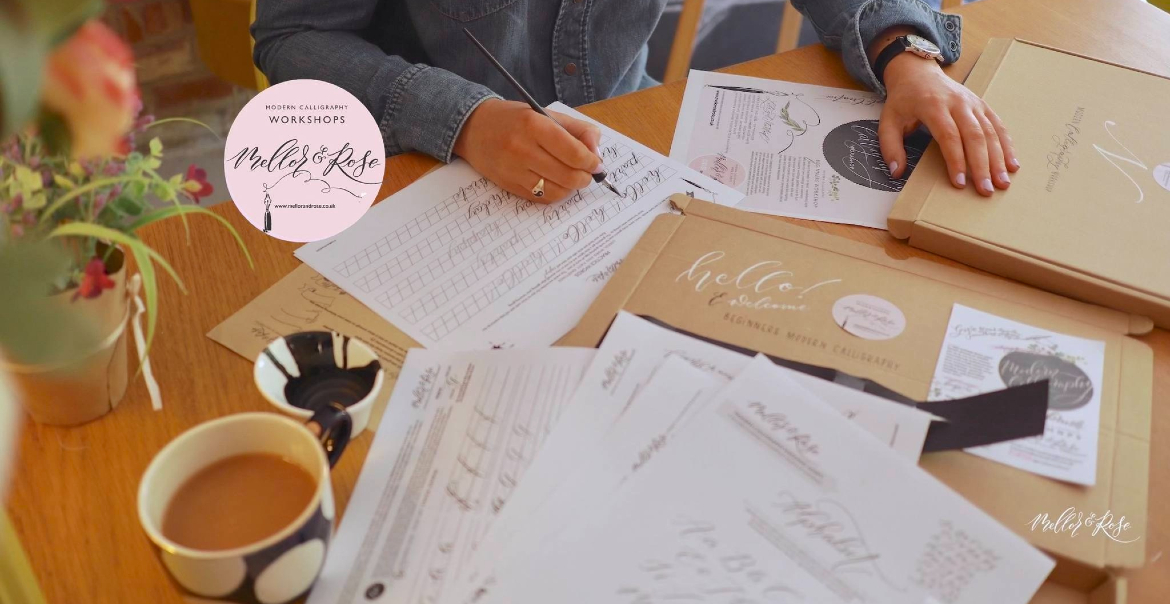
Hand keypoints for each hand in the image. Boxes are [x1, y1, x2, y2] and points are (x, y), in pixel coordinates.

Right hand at [453, 99, 602, 202]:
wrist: (473, 128)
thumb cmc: (514, 119)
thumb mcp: (546, 114)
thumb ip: (576, 129)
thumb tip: (596, 152)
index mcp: (534, 125)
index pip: (574, 152)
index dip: (591, 162)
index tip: (596, 163)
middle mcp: (522, 149)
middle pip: (568, 175)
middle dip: (585, 177)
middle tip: (588, 173)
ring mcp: (514, 170)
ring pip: (557, 191)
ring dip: (571, 188)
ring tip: (572, 178)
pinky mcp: (509, 185)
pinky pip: (542, 198)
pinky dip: (555, 193)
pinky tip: (555, 183)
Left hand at [879, 54, 1018, 195]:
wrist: (917, 72)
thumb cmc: (903, 100)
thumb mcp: (887, 121)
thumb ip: (890, 147)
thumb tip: (896, 172)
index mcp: (933, 106)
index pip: (949, 136)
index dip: (956, 160)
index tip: (959, 183)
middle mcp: (957, 103)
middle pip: (975, 135)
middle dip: (982, 165)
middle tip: (986, 190)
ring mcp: (973, 103)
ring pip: (990, 132)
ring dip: (998, 159)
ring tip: (1002, 182)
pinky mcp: (982, 105)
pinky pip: (998, 125)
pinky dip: (1007, 145)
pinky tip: (1012, 164)